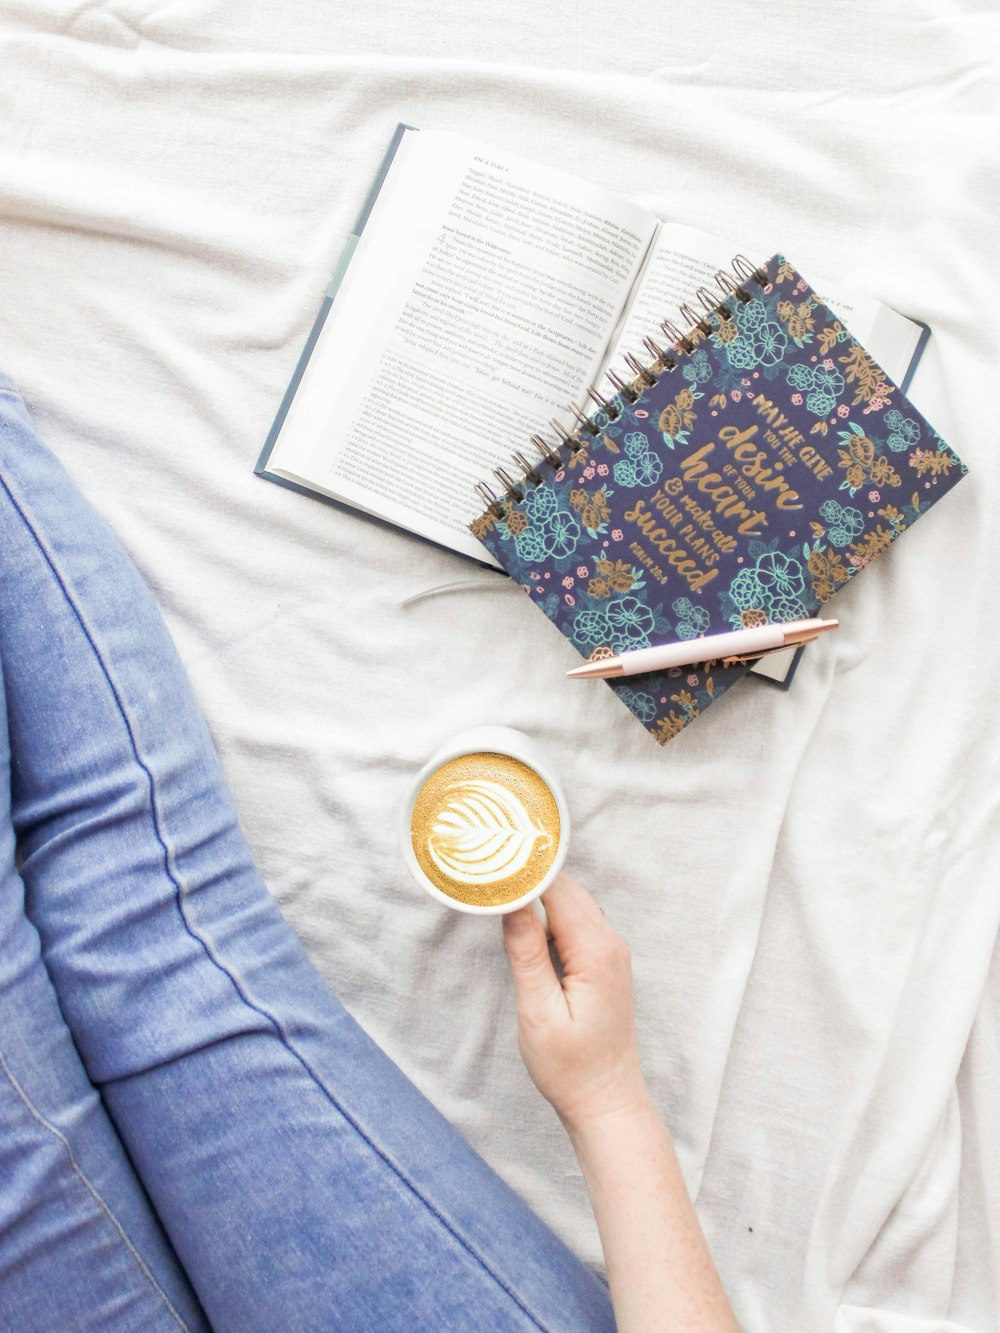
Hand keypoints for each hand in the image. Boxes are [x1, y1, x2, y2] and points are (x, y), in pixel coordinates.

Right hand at [502, 872, 650, 1132]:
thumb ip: (526, 954)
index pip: (557, 890)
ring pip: (571, 901)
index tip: (490, 862)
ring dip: (538, 893)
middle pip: (566, 888)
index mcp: (596, 952)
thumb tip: (511, 905)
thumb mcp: (539, 1013)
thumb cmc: (571, 1068)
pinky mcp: (604, 961)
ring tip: (498, 887)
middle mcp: (610, 943)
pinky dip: (549, 911)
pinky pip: (576, 920)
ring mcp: (611, 951)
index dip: (523, 874)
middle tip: (486, 868)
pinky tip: (523, 917)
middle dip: (528, 876)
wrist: (606, 1102)